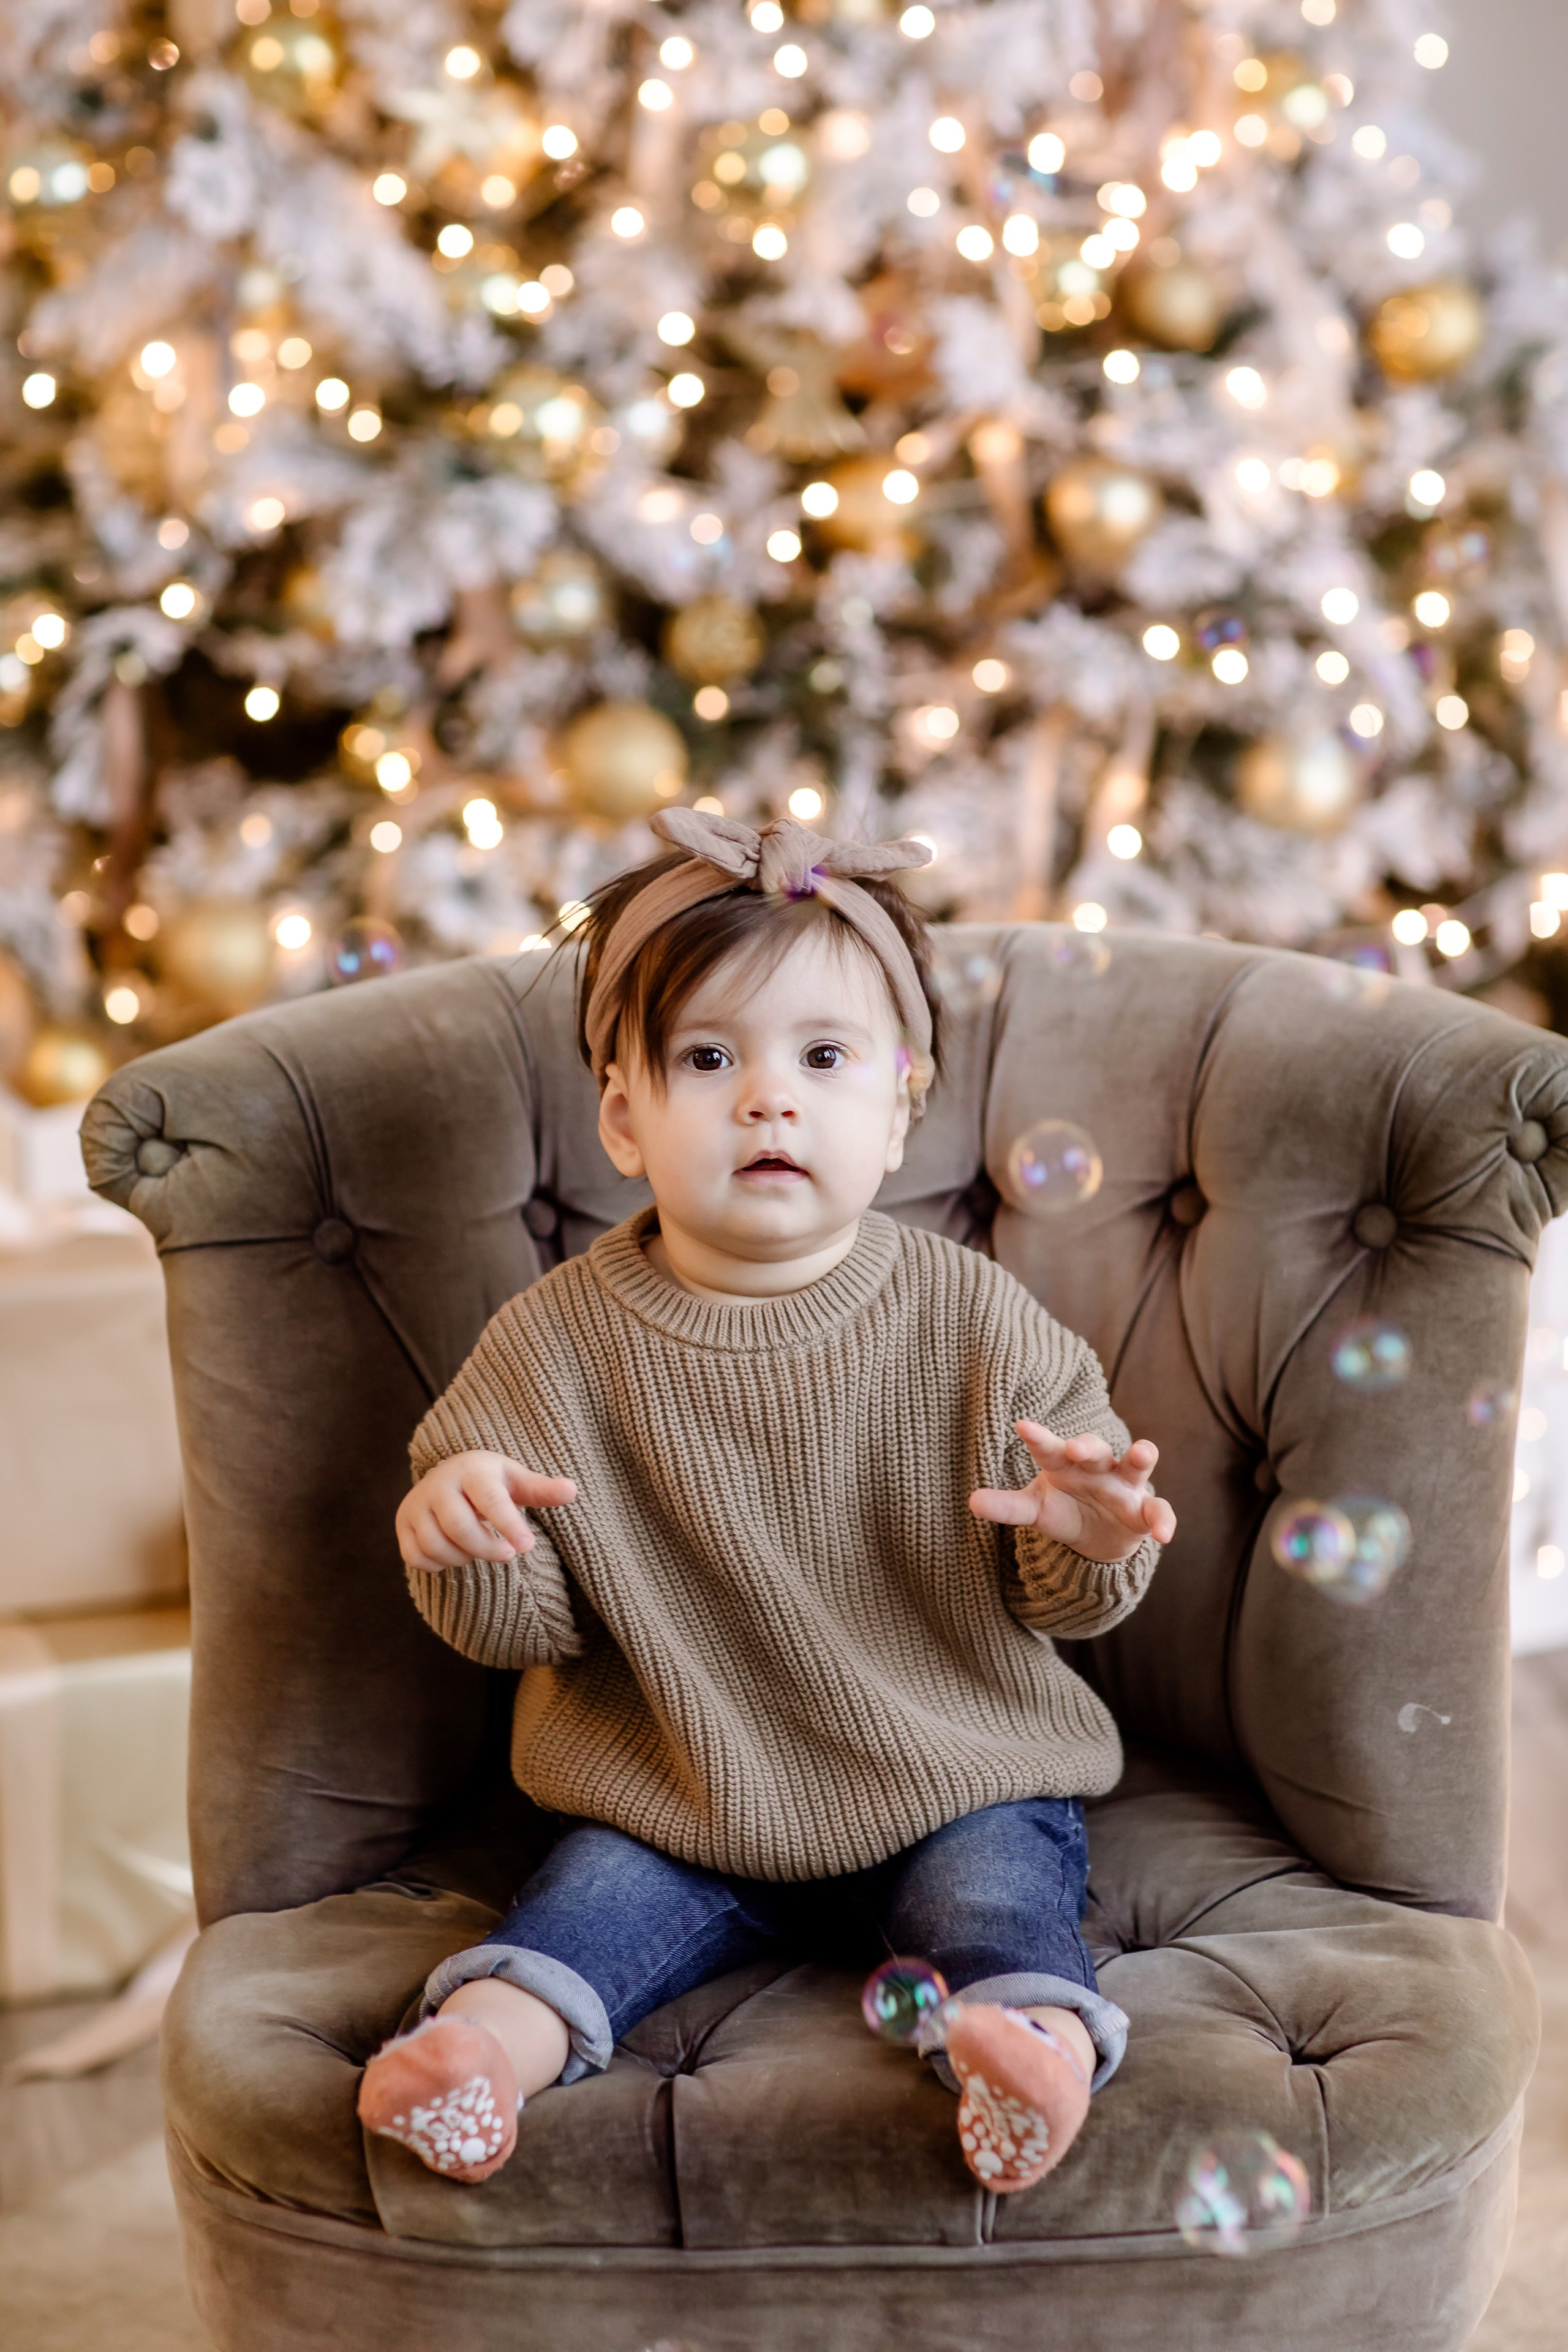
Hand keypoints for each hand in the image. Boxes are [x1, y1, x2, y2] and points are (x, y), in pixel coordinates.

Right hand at [397, 1450, 576, 1572]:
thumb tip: (572, 1490)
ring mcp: (416, 1504)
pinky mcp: (402, 1524)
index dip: (509, 1526)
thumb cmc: (491, 1482)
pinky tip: (455, 1553)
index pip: (490, 1500)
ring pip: (436, 1546)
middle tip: (508, 1555)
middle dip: (487, 1549)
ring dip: (464, 1557)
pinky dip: (439, 1564)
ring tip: (479, 1548)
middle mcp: (438, 1484)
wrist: (449, 1477)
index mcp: (471, 1470)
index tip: (527, 1548)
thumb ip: (542, 1489)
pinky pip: (416, 1557)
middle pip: (459, 1528)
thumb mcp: (516, 1481)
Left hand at [969, 1421, 1175, 1563]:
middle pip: (1094, 1449)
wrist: (1097, 1537)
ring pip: (1135, 1465)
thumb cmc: (1063, 1509)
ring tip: (1144, 1451)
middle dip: (1086, 1445)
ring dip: (1141, 1456)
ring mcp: (1123, 1487)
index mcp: (1064, 1464)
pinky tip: (1164, 1535)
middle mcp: (1097, 1468)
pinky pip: (1158, 1510)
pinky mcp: (1143, 1511)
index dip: (1037, 1437)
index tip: (1021, 1426)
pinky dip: (1163, 1520)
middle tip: (1075, 1447)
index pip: (1049, 1447)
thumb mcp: (1034, 1510)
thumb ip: (1007, 1506)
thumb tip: (971, 1502)